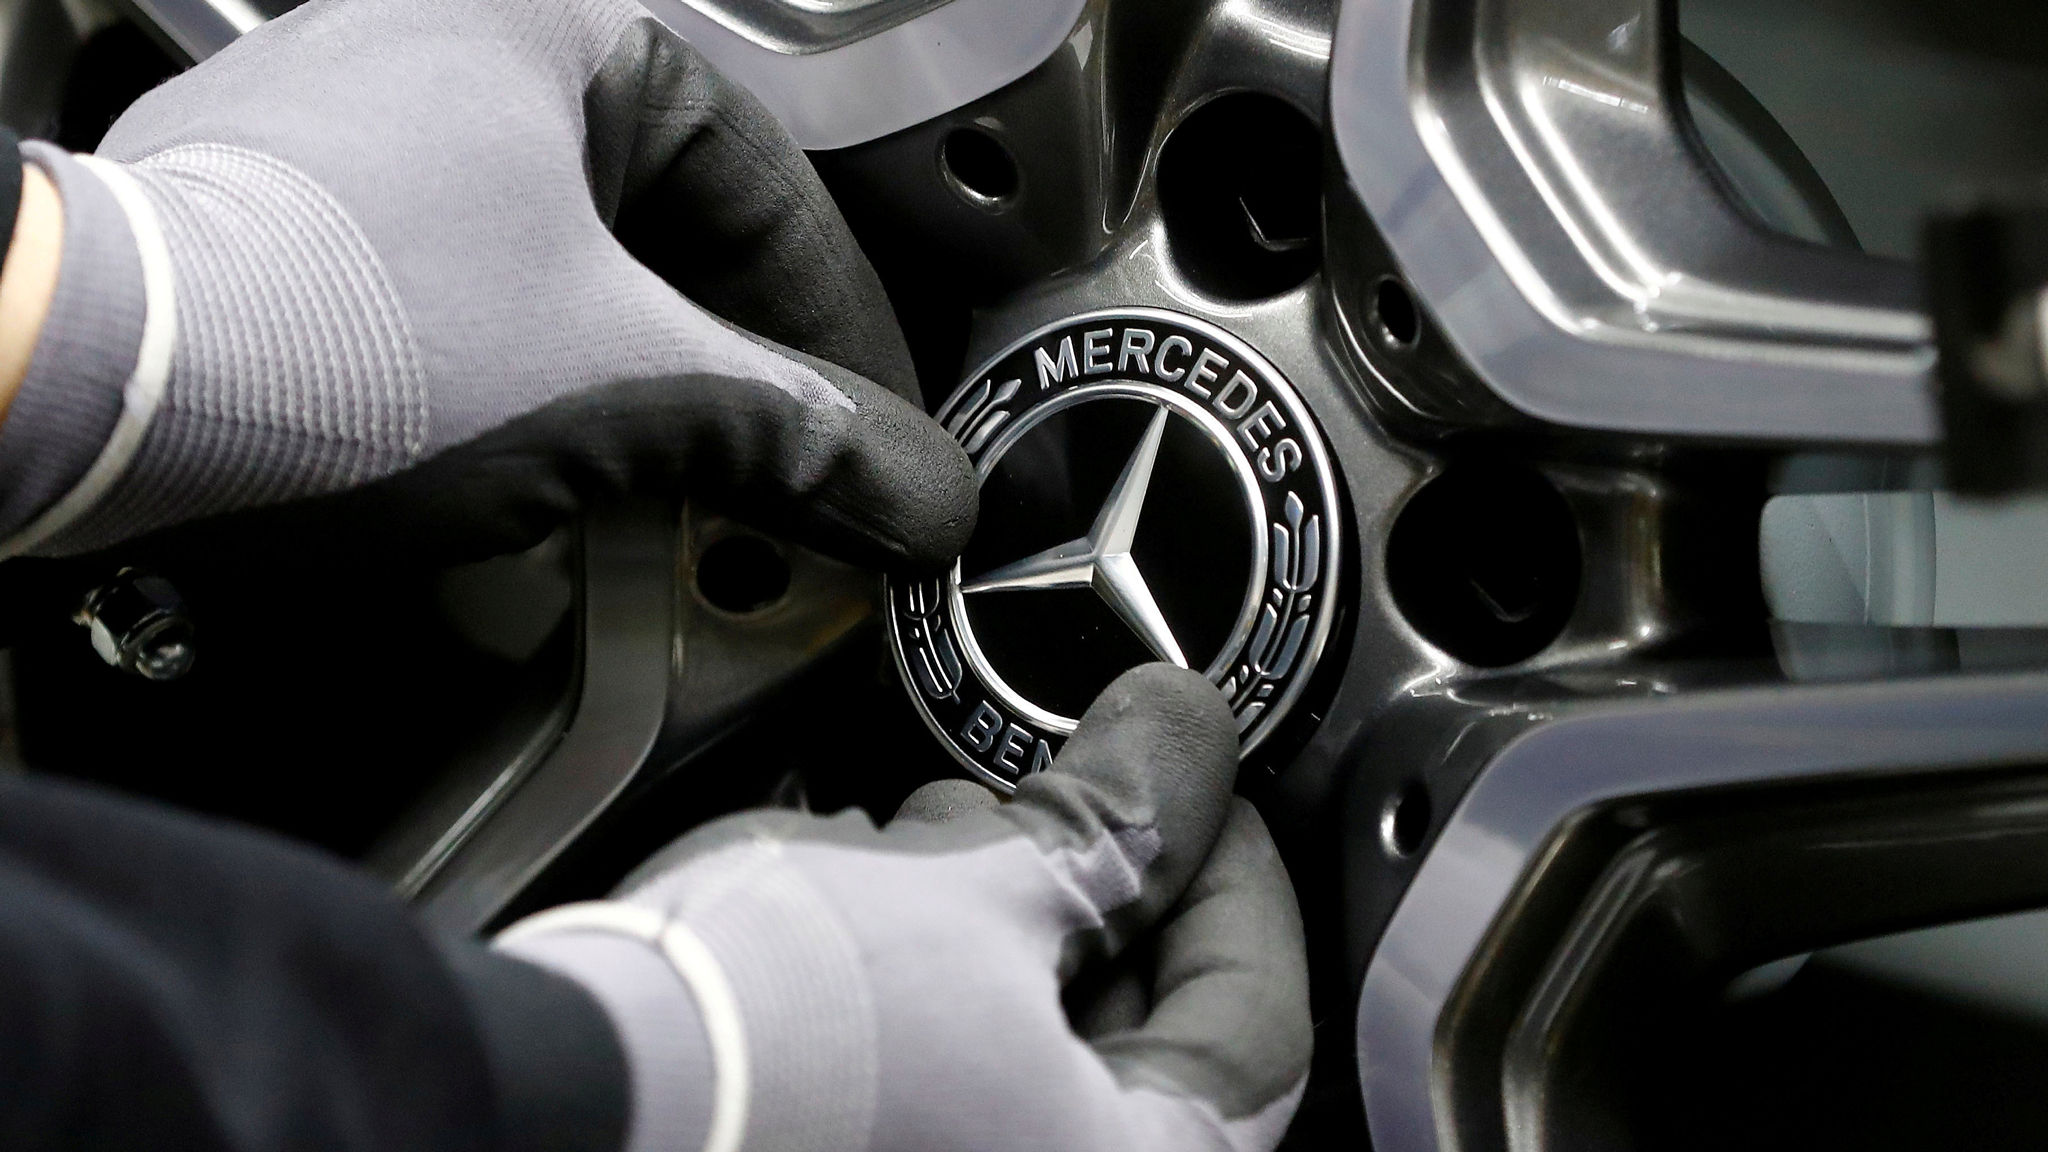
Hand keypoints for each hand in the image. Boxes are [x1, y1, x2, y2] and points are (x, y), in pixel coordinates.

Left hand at [0, 0, 972, 568]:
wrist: (84, 396)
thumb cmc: (338, 337)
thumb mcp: (627, 391)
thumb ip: (799, 436)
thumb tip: (920, 491)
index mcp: (557, 24)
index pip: (773, 190)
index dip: (848, 334)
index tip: (880, 439)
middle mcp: (455, 43)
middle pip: (677, 227)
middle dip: (748, 365)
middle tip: (798, 472)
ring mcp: (364, 125)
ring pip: (576, 262)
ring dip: (648, 376)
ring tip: (682, 478)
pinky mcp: (297, 213)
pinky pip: (476, 287)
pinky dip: (540, 370)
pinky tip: (550, 453)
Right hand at [499, 665, 1312, 1151]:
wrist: (551, 1101)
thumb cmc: (766, 1045)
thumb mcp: (973, 898)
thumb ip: (1114, 822)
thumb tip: (1186, 737)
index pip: (1259, 1028)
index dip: (1239, 882)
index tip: (1202, 790)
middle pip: (1141, 1038)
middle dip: (1098, 893)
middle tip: (1063, 795)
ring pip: (1029, 1046)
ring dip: (996, 926)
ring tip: (929, 842)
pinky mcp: (855, 1146)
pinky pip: (939, 1067)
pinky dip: (923, 978)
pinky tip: (863, 906)